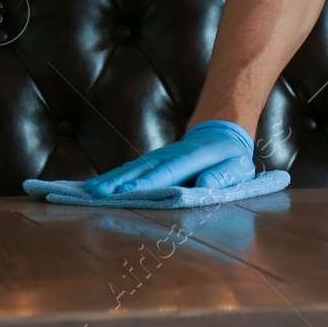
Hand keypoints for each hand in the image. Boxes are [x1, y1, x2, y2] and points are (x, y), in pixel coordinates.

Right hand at [80, 120, 255, 196]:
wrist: (219, 133)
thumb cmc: (230, 157)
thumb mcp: (238, 168)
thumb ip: (223, 176)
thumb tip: (204, 184)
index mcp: (193, 157)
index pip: (167, 171)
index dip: (147, 183)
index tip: (126, 192)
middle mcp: (170, 155)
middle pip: (142, 169)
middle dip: (118, 182)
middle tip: (96, 194)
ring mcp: (158, 156)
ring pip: (131, 168)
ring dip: (110, 179)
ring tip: (88, 191)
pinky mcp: (152, 162)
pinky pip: (130, 170)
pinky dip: (112, 177)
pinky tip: (95, 186)